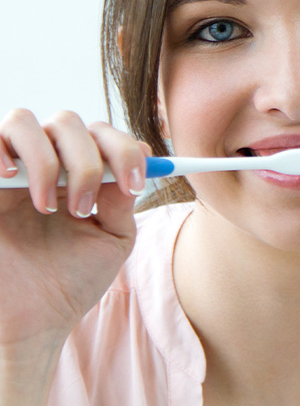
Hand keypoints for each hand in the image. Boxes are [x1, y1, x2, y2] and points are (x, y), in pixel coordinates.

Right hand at [0, 109, 145, 351]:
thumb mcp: (111, 239)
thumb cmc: (70, 282)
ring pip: (24, 121)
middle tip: (84, 207)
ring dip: (44, 158)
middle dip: (85, 161)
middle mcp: (44, 165)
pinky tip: (8, 178)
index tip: (137, 183)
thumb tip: (141, 156)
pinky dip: (0, 151)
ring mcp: (9, 171)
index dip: (124, 149)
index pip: (103, 135)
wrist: (28, 324)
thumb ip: (123, 198)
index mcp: (80, 174)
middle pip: (68, 123)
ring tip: (46, 206)